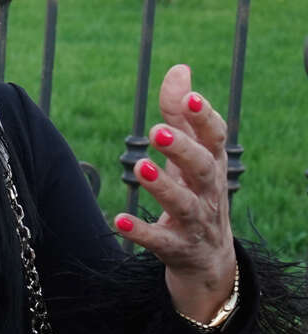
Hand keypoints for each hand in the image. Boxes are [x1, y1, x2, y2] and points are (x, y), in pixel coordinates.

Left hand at [114, 64, 237, 323]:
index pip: (215, 139)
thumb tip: (180, 68)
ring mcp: (196, 225)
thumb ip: (181, 115)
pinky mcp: (178, 251)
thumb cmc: (197, 196)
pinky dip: (141, 232)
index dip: (205, 118)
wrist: (209, 265)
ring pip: (185, 206)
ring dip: (163, 186)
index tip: (191, 98)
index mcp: (211, 167)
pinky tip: (118, 220)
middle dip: (183, 149)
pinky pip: (160, 242)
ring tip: (139, 166)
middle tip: (157, 130)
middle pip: (203, 169)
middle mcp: (208, 194)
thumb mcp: (190, 157)